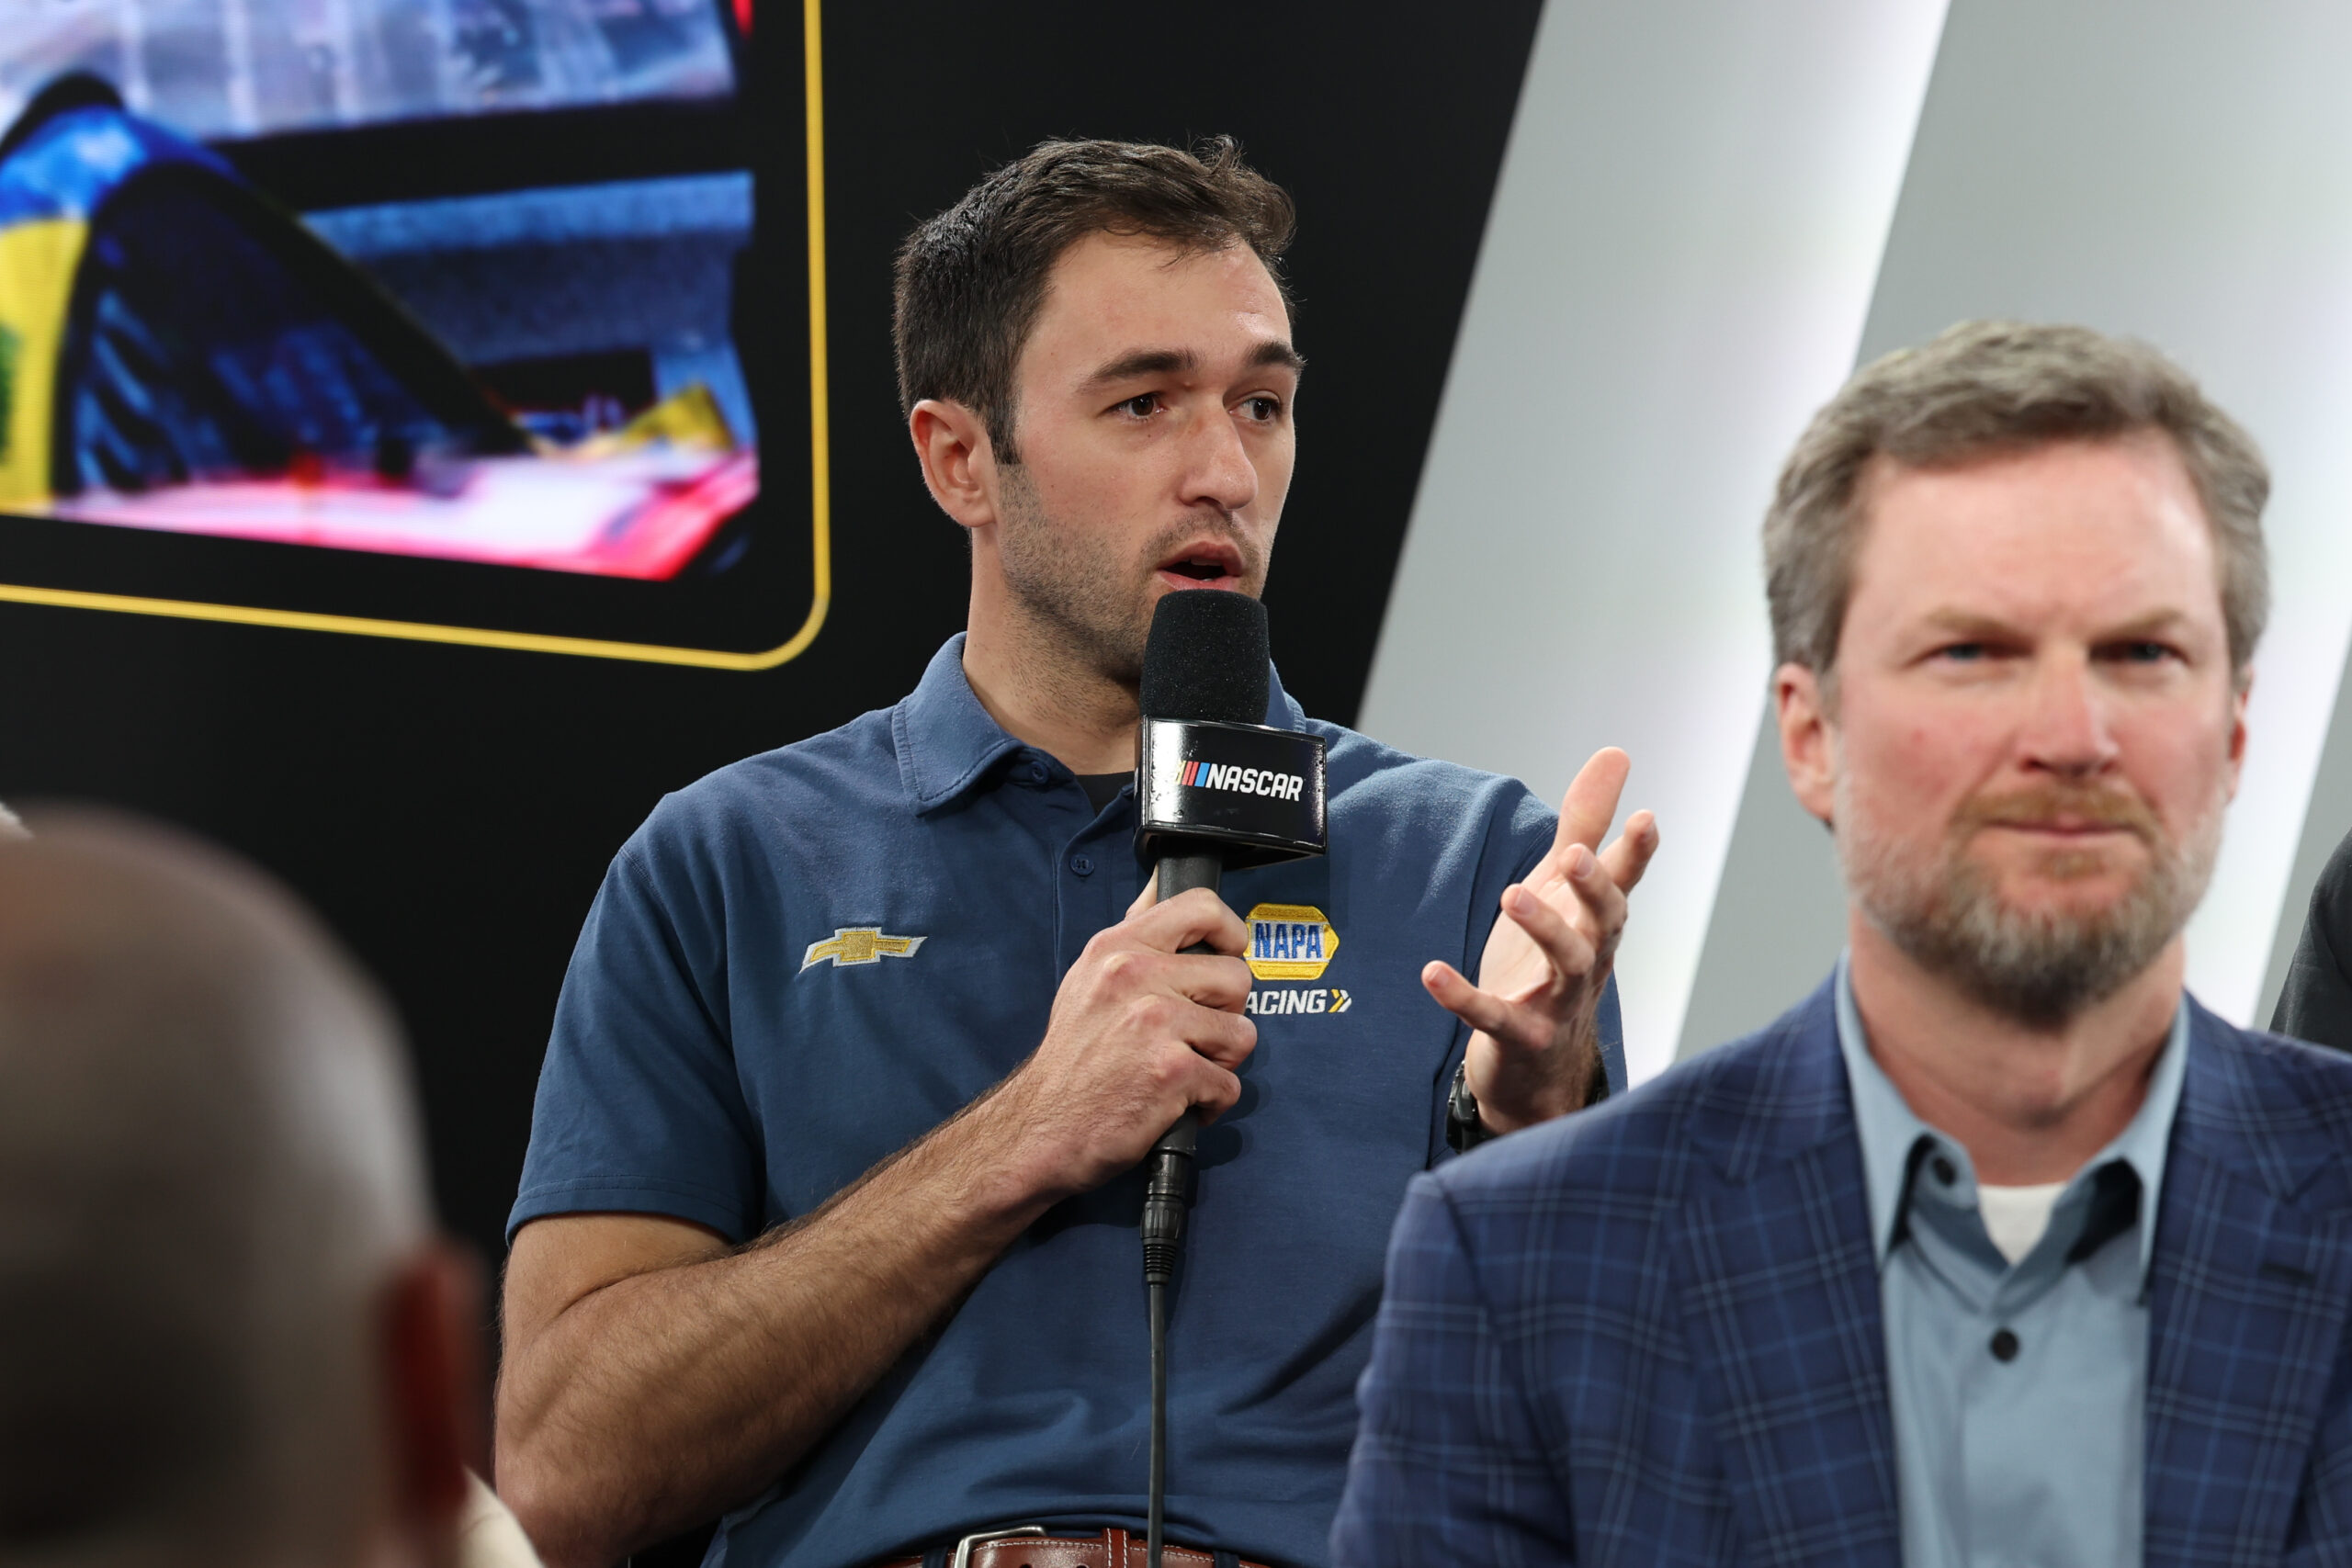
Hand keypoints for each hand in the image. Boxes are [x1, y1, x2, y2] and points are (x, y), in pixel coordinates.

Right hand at [986, 887, 1256, 1201]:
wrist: (1040, 1127)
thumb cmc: (1072, 1058)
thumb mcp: (1089, 978)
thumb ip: (1134, 934)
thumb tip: (1160, 886)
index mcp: (1119, 947)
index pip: (1203, 907)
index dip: (1230, 933)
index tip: (1227, 955)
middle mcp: (1136, 975)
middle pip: (1238, 978)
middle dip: (1225, 1014)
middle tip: (1191, 1036)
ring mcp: (1155, 1023)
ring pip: (1242, 1034)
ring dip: (1220, 1062)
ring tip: (1182, 1070)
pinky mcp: (1171, 1071)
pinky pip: (1229, 1084)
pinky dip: (1209, 1103)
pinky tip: (1175, 1103)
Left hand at [1423, 748, 1657, 1133]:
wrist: (1538, 1069)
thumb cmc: (1553, 965)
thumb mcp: (1564, 889)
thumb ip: (1585, 824)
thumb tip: (1616, 755)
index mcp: (1597, 921)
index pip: (1623, 883)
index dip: (1636, 853)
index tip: (1645, 818)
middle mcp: (1588, 960)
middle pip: (1603, 922)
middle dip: (1594, 889)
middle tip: (1576, 855)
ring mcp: (1558, 1003)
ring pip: (1564, 966)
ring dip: (1544, 929)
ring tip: (1512, 895)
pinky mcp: (1520, 1037)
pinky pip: (1494, 1017)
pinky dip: (1464, 998)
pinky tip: (1432, 974)